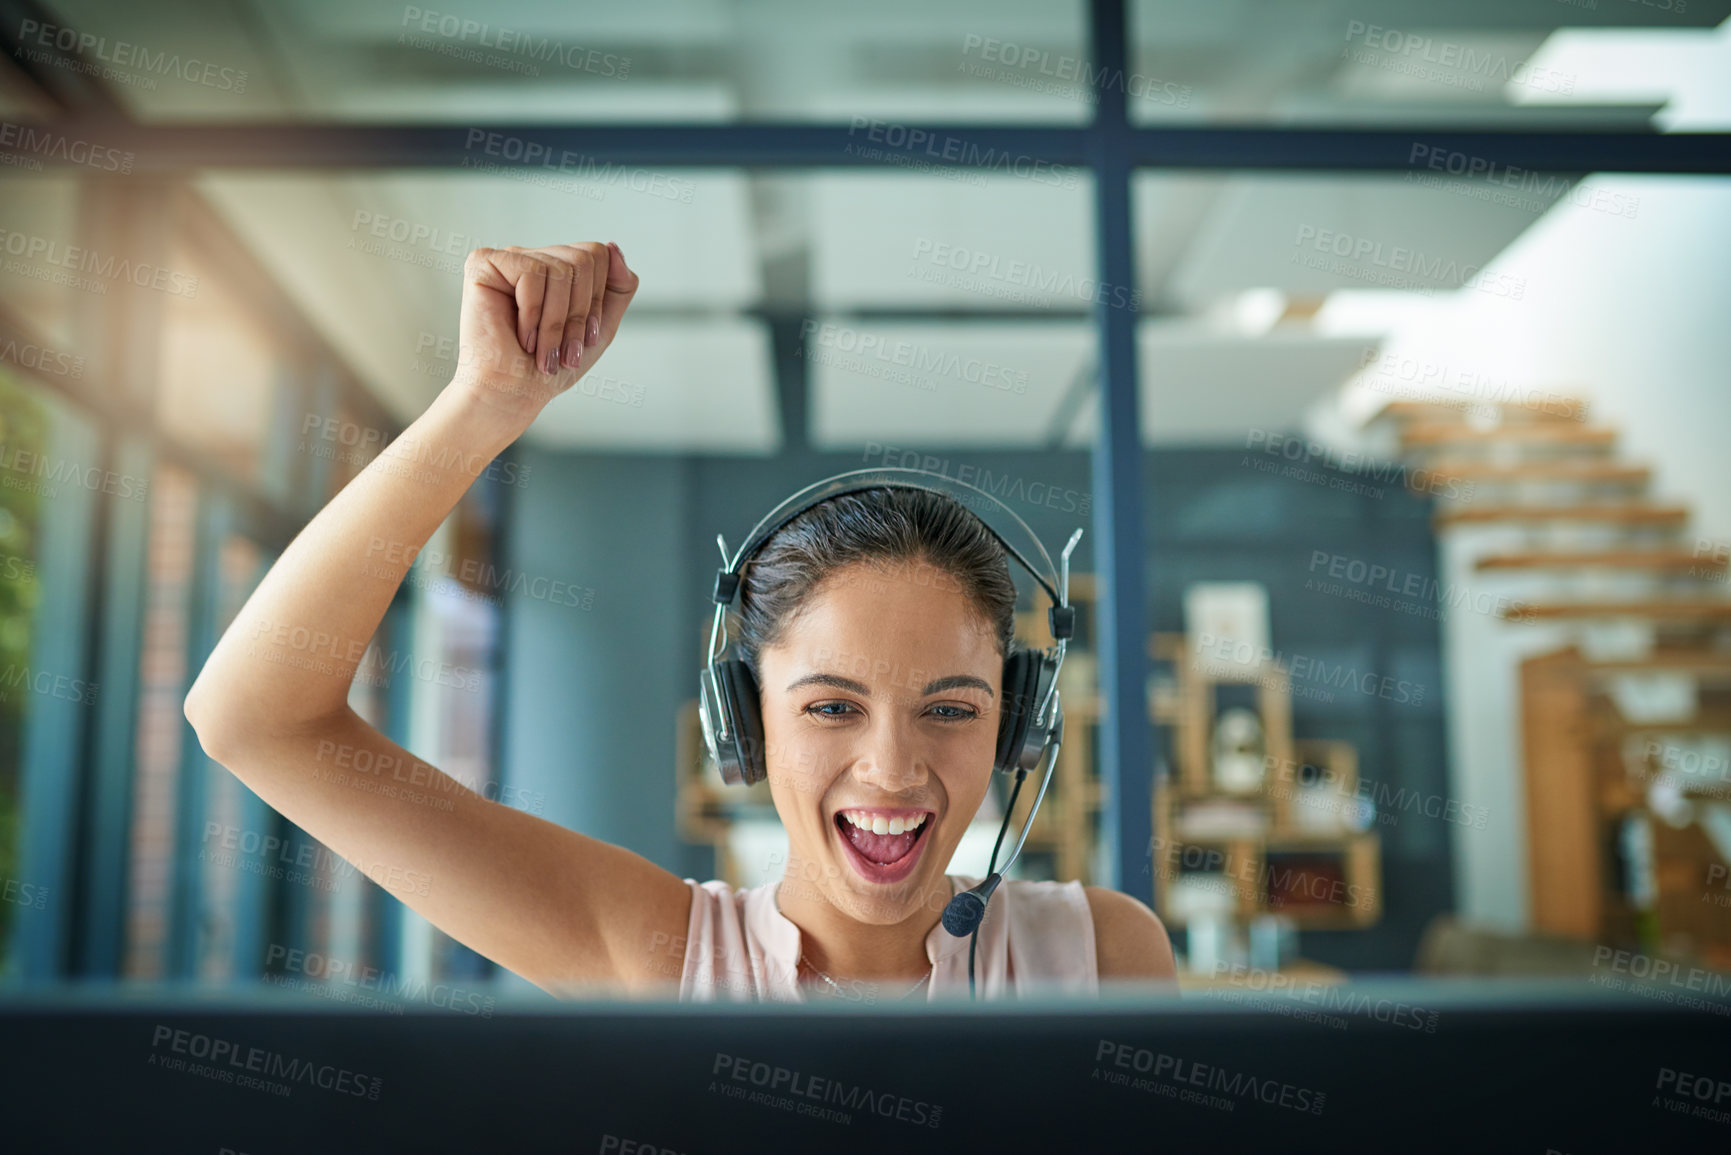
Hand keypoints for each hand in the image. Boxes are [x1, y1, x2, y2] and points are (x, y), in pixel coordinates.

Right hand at [449, 241, 638, 426]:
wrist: (515, 394)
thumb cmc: (552, 367)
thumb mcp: (601, 327)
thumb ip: (618, 286)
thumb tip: (613, 246)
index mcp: (557, 268)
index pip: (597, 255)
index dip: (597, 300)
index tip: (584, 337)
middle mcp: (533, 257)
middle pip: (583, 259)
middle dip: (579, 313)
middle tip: (563, 348)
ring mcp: (508, 259)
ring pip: (559, 269)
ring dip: (556, 321)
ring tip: (543, 350)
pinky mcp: (483, 264)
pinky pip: (531, 272)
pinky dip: (533, 313)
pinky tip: (521, 336)